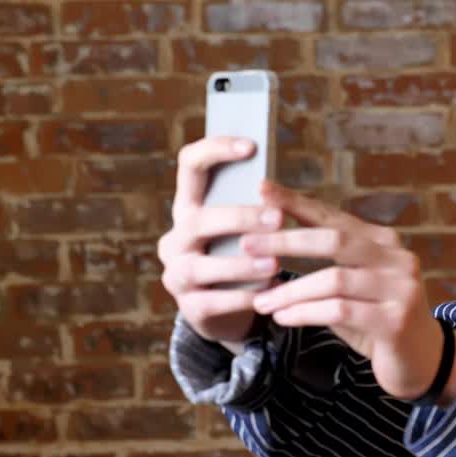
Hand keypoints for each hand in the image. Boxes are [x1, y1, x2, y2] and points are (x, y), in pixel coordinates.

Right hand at [158, 137, 281, 344]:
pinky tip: (268, 294)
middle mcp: (176, 237)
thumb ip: (253, 206)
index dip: (215, 149)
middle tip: (278, 220)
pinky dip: (242, 297)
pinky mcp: (189, 307)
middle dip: (241, 218)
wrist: (228, 310)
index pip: (190, 164)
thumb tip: (274, 187)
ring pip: (201, 266)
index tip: (251, 146)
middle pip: (199, 219)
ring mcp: (177, 273)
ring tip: (275, 264)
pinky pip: (213, 301)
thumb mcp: (244, 229)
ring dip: (241, 264)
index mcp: (190, 207)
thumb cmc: (241, 255)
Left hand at [242, 180, 455, 402]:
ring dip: (291, 290)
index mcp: (384, 242)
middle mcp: (396, 258)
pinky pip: (340, 311)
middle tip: (247, 245)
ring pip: (335, 279)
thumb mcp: (351, 288)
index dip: (297, 203)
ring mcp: (400, 288)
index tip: (262, 189)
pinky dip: (306, 312)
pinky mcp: (396, 320)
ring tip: (261, 300)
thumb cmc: (376, 320)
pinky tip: (283, 317)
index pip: (334, 217)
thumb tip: (269, 246)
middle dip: (287, 241)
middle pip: (335, 240)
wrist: (421, 360)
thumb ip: (325, 266)